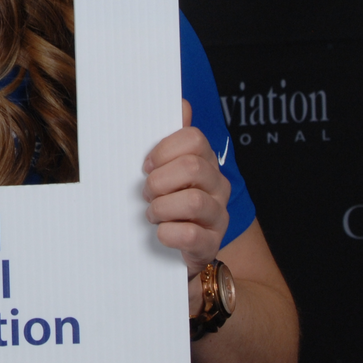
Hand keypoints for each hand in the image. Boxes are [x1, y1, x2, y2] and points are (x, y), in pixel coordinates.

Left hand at [142, 100, 231, 311]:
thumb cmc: (164, 208)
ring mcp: (218, 218)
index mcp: (204, 163)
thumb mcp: (162, 173)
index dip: (163, 149)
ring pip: (193, 201)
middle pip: (192, 167)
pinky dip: (168, 233)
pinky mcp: (210, 246)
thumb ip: (169, 141)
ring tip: (152, 214)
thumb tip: (180, 102)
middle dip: (159, 180)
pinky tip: (160, 234)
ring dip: (161, 207)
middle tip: (146, 193)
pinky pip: (190, 235)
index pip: (193, 138)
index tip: (145, 165)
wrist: (172, 260)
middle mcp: (217, 187)